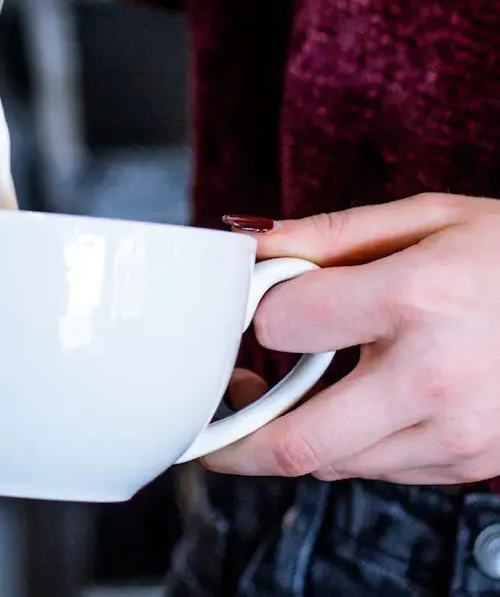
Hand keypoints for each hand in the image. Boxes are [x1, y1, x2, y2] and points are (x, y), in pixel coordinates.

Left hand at [202, 193, 499, 483]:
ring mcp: (459, 434)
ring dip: (290, 438)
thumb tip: (254, 246)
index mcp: (418, 300)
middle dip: (234, 438)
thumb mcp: (433, 215)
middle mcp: (435, 379)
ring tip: (277, 392)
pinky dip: (347, 445)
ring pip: (334, 464)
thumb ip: (334, 233)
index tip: (251, 306)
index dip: (255, 313)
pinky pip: (380, 471)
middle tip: (213, 413)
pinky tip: (346, 404)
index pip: (283, 325)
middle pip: (295, 441)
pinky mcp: (474, 463)